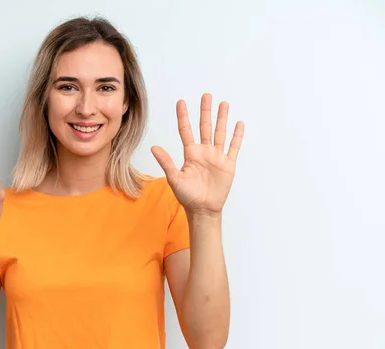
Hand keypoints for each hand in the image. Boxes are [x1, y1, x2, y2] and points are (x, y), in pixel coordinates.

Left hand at [151, 93, 243, 215]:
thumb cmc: (187, 196)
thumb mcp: (174, 179)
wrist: (203, 210)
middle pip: (205, 127)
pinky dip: (237, 136)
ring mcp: (217, 157)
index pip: (186, 130)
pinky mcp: (228, 165)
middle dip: (205, 111)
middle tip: (206, 95)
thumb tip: (154, 148)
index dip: (183, 116)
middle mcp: (204, 152)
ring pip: (220, 133)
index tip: (181, 102)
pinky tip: (238, 124)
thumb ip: (166, 162)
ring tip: (223, 104)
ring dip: (222, 119)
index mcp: (190, 154)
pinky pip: (233, 147)